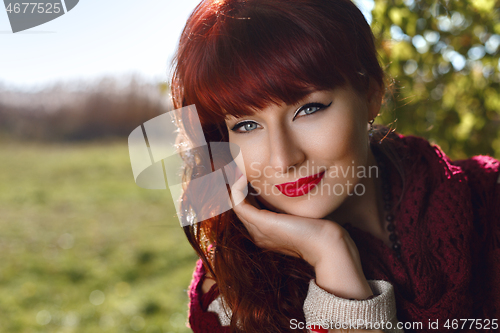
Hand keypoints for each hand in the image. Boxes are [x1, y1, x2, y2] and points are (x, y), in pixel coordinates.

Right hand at [229, 174, 372, 299]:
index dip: (245, 192)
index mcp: (265, 233)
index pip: (248, 210)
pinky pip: (238, 203)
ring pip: (235, 204)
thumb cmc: (319, 229)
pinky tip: (241, 176)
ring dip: (233, 186)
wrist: (325, 244)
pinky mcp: (261, 223)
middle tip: (237, 168)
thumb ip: (289, 206)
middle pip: (239, 206)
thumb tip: (287, 189)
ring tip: (236, 169)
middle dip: (236, 187)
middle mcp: (258, 233)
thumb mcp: (299, 214)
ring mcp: (257, 230)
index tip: (247, 174)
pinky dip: (236, 189)